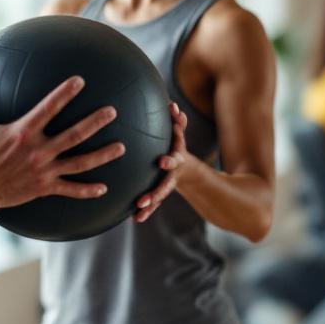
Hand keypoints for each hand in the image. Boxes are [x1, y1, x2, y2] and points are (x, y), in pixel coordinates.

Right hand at [0, 68, 124, 212]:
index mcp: (23, 132)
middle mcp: (38, 151)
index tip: (80, 81)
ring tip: (122, 147)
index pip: (50, 108)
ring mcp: (44, 171)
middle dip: (95, 122)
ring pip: (79, 163)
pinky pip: (70, 189)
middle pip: (74, 135)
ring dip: (102, 155)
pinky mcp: (44, 188)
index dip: (66, 93)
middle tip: (113, 112)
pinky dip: (87, 190)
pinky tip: (104, 189)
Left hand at [134, 102, 188, 222]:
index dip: (169, 160)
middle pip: (166, 184)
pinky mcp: (161, 193)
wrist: (189, 170)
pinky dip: (146, 211)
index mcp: (177, 158)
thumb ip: (178, 122)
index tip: (161, 162)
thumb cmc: (176, 145)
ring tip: (139, 209)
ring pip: (159, 195)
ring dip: (150, 203)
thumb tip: (172, 105)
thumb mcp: (179, 135)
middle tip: (145, 200)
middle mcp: (173, 174)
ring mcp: (168, 185)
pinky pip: (154, 203)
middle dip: (156, 192)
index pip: (173, 158)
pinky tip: (135, 219)